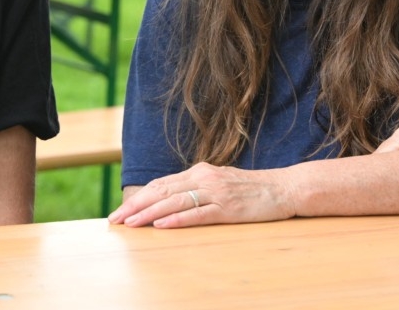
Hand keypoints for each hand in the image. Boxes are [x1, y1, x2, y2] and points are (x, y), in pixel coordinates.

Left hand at [108, 162, 295, 228]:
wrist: (283, 188)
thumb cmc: (251, 189)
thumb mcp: (219, 183)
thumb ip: (196, 188)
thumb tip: (168, 199)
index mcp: (200, 171)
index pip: (161, 184)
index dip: (138, 197)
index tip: (119, 211)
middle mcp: (205, 178)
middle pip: (163, 192)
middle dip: (136, 206)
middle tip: (115, 219)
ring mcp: (216, 193)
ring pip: (175, 202)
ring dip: (150, 213)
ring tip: (131, 223)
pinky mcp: (228, 208)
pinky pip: (199, 214)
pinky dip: (178, 219)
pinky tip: (162, 225)